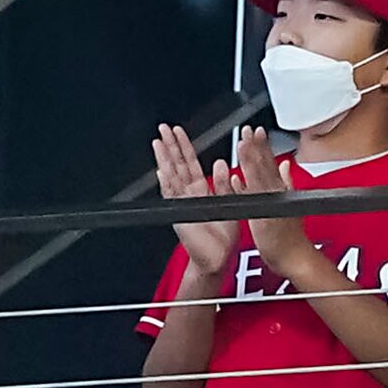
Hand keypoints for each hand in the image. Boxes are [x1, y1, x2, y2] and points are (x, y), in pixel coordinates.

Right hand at [153, 124, 241, 277]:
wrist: (217, 258)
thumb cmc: (223, 237)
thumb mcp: (229, 204)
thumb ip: (225, 184)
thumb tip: (221, 164)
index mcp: (201, 191)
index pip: (191, 163)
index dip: (185, 147)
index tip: (179, 132)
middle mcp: (189, 195)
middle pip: (177, 165)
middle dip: (170, 146)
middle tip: (163, 129)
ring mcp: (182, 204)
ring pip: (171, 176)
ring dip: (164, 160)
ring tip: (158, 143)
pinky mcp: (180, 214)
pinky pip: (172, 196)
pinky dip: (167, 184)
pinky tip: (161, 172)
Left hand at [234, 130, 314, 272]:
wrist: (295, 257)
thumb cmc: (290, 236)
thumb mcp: (291, 203)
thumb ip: (286, 182)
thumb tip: (285, 166)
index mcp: (280, 190)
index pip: (270, 162)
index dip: (262, 145)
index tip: (255, 131)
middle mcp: (275, 194)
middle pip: (265, 165)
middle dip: (256, 146)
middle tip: (248, 129)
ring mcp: (269, 204)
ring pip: (259, 178)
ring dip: (251, 160)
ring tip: (243, 143)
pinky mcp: (262, 216)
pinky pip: (253, 198)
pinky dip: (246, 187)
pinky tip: (237, 177)